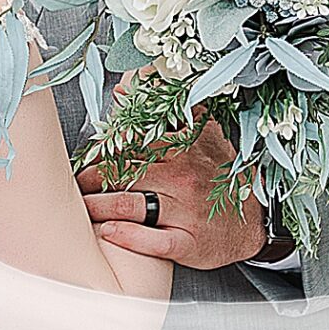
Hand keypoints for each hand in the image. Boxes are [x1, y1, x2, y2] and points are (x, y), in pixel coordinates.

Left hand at [77, 119, 269, 267]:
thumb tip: (125, 86)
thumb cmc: (219, 179)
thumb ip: (167, 111)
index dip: (102, 149)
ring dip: (97, 206)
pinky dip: (126, 236)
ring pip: (128, 205)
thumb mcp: (203, 135)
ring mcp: (184, 211)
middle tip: (74, 185)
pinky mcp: (187, 242)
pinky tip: (107, 231)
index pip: (132, 143)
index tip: (84, 155)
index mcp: (182, 148)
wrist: (254, 222)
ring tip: (81, 207)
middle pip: (123, 173)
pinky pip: (151, 240)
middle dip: (92, 179)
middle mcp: (181, 177)